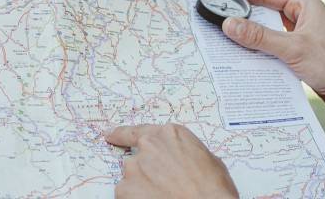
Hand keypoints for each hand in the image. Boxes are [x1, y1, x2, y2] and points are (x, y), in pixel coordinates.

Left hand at [104, 124, 236, 197]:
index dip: (122, 135)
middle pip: (137, 159)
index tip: (111, 136)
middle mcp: (149, 146)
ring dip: (142, 188)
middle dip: (146, 173)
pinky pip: (126, 195)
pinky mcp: (125, 190)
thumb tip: (185, 160)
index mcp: (170, 135)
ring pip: (131, 179)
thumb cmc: (214, 190)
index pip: (138, 132)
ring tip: (163, 196)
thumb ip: (187, 153)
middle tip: (162, 186)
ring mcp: (134, 168)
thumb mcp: (210, 160)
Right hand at [212, 0, 324, 132]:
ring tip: (222, 34)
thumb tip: (229, 24)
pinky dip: (259, 50)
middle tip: (214, 10)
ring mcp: (303, 37)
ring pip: (268, 31)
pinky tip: (243, 57)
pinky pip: (274, 48)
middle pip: (264, 10)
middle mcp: (304, 18)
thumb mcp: (294, 49)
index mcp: (305, 6)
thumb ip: (260, 37)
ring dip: (249, 34)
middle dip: (240, 11)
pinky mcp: (303, 55)